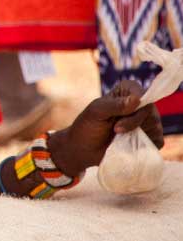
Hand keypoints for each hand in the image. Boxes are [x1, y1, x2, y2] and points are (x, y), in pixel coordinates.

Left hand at [49, 80, 164, 176]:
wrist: (84, 150)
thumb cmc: (87, 127)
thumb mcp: (96, 112)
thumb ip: (115, 105)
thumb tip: (137, 100)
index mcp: (127, 90)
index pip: (143, 95)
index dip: (135, 108)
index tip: (118, 120)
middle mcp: (140, 103)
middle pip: (150, 112)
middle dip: (133, 124)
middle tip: (115, 131)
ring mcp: (148, 121)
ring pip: (155, 127)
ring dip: (137, 136)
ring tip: (119, 138)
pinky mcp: (151, 137)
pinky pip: (157, 141)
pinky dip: (143, 146)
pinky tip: (128, 146)